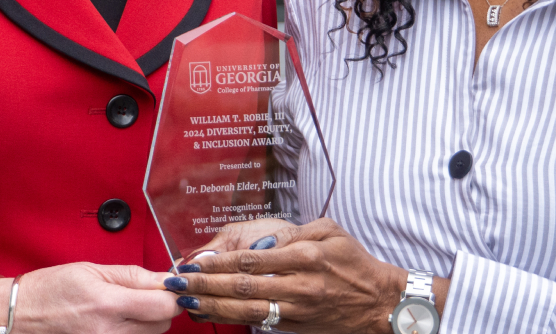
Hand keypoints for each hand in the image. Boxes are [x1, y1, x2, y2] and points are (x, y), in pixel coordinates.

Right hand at [0, 263, 179, 333]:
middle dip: (161, 306)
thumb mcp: (90, 270)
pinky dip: (132, 332)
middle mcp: (109, 332)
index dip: (173, 293)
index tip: (169, 284)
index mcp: (107, 304)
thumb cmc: (48, 290)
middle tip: (144, 293)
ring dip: (147, 321)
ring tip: (124, 307)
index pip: (164, 305)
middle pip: (162, 324)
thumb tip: (164, 278)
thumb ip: (132, 275)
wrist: (17, 318)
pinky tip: (116, 322)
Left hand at [165, 218, 416, 333]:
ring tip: (185, 301)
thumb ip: (294, 232)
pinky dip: (231, 319)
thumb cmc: (354, 262)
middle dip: (204, 286)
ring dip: (211, 306)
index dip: (218, 264)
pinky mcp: (296, 327)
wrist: (379, 303)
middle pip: (241, 287)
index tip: (193, 262)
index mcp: (304, 256)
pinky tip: (211, 314)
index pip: (251, 260)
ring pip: (245, 310)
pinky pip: (258, 322)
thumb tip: (260, 243)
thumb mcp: (329, 231)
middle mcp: (298, 285)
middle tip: (176, 283)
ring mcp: (296, 310)